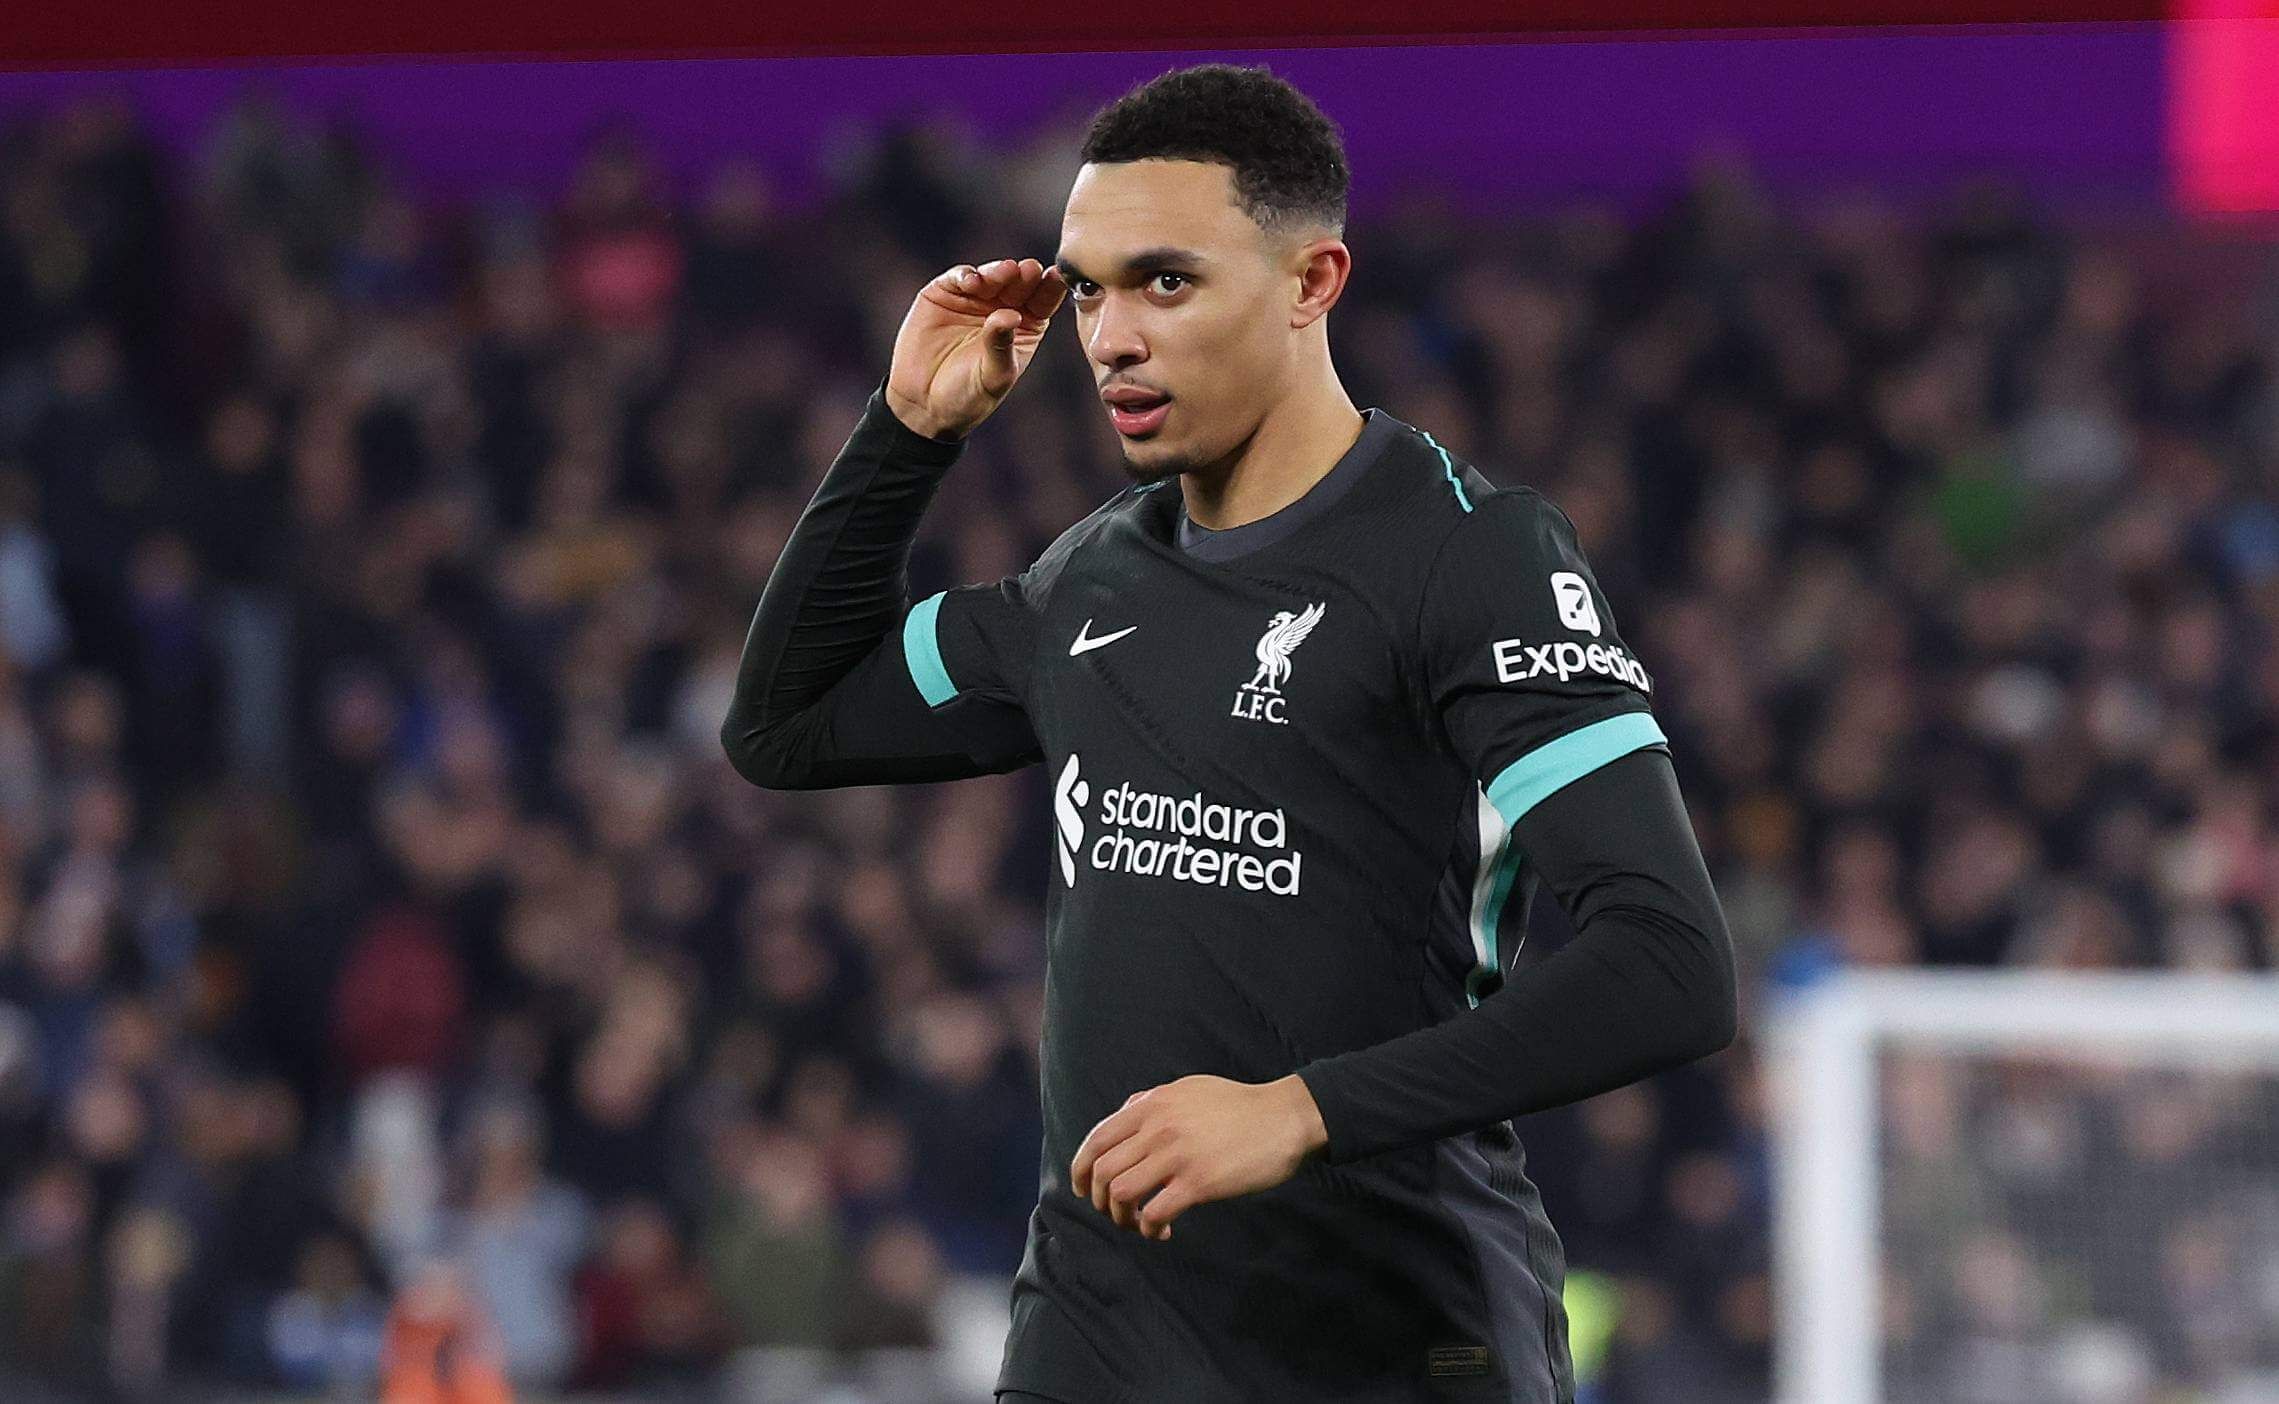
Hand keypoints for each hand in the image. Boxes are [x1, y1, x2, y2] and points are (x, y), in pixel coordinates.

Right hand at [885, 257, 1065, 440]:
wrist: (924, 403)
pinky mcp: (944, 293)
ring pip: (991, 276)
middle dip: (1025, 275)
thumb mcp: (993, 375)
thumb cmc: (968, 394)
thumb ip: (1001, 346)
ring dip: (998, 272)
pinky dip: (965, 276)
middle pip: (1019, 284)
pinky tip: (972, 281)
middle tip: (1030, 270)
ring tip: (1007, 271)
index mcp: (1025, 325)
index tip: (1057, 277)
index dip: (1051, 288)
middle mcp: (1002, 306)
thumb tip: (1012, 315)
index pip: (1043, 301)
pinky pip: (958, 278)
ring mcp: (974, 297)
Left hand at [1069, 1074, 1329, 1241]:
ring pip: (1120, 1194)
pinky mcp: (1198, 1182)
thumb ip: (1152, 1100)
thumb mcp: (1189, 1089)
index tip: (1083, 1190)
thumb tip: (1124, 1112)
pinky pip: (1154, 1213)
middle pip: (1101, 1171)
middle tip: (1115, 1213)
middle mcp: (1157, 1128)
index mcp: (1152, 1105)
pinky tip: (1162, 1232)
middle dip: (1098, 1200)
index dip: (1079, 1169)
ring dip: (1122, 1218)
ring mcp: (1177, 1155)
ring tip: (1140, 1224)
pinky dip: (1149, 1229)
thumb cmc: (1239, 1105)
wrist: (1285, 1118)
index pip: (1096, 1139)